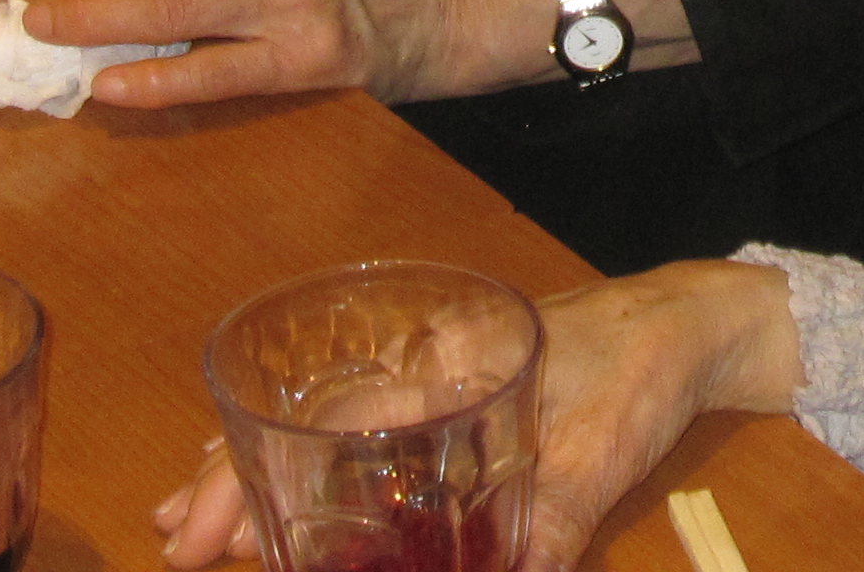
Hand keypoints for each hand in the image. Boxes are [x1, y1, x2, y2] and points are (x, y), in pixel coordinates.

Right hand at [153, 262, 801, 569]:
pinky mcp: (456, 400)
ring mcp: (435, 379)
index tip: (209, 535)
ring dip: (259, 470)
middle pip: (306, 419)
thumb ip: (554, 521)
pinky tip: (285, 500)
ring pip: (323, 424)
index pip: (330, 425)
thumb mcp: (603, 448)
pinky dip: (314, 465)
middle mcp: (423, 363)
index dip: (260, 476)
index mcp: (443, 363)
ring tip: (189, 522)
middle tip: (172, 541)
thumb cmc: (643, 368)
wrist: (691, 323)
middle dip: (232, 475)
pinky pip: (362, 433)